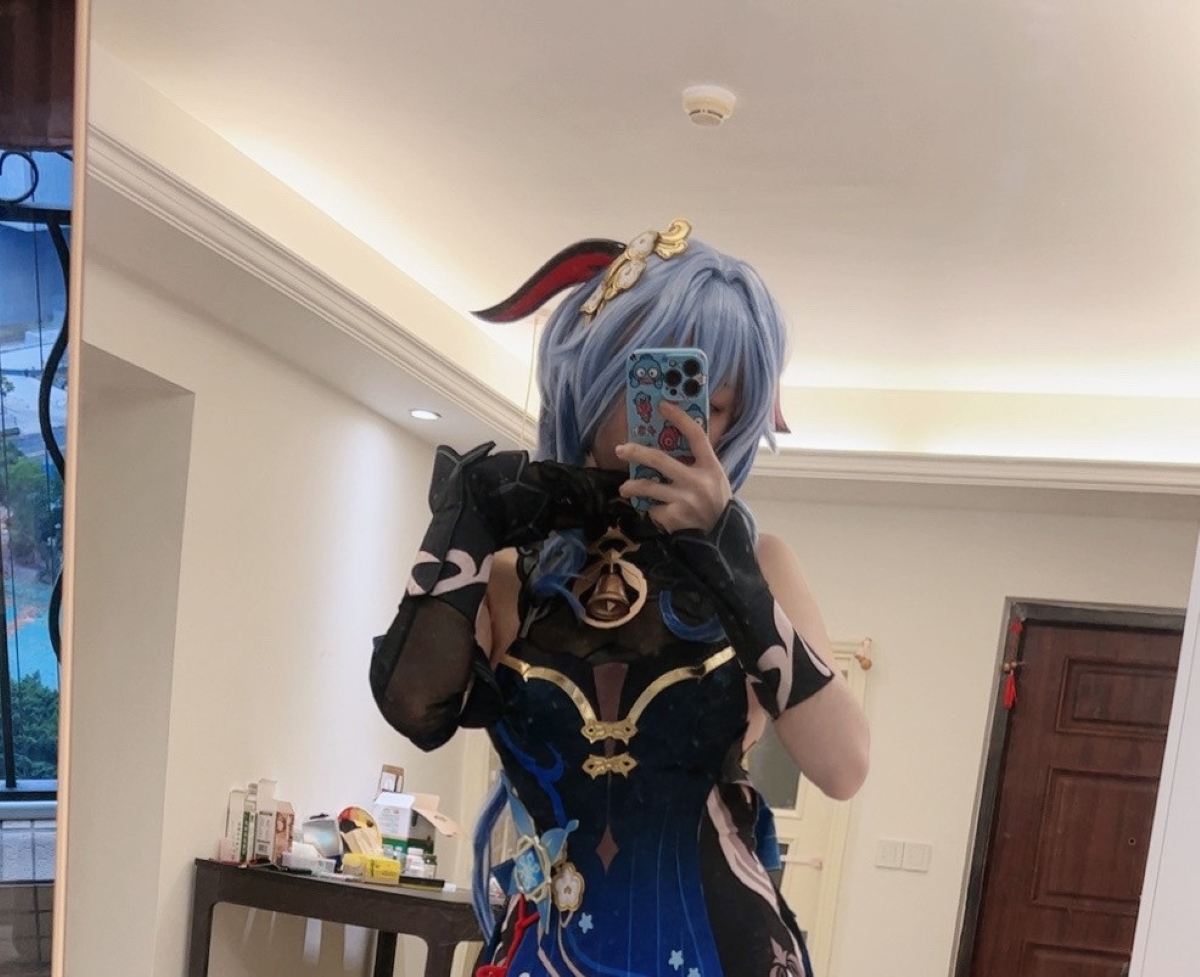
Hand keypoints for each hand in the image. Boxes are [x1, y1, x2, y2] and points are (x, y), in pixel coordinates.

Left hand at [615, 400, 731, 532]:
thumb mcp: (714, 478)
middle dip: (636, 452)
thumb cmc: (716, 501)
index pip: (696, 435)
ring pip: (648, 487)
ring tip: (624, 489)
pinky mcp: (675, 518)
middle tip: (620, 449)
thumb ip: (697, 462)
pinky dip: (653, 511)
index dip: (679, 418)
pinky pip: (653, 509)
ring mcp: (685, 500)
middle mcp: (698, 481)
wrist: (722, 536)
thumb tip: (672, 441)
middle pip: (660, 460)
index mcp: (711, 467)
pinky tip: (659, 513)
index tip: (663, 405)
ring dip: (631, 487)